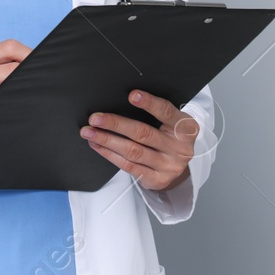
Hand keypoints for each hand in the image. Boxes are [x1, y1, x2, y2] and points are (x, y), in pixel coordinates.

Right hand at [0, 39, 30, 145]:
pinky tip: (13, 104)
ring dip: (23, 90)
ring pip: (11, 86)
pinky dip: (15, 102)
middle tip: (36, 80)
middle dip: (29, 74)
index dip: (28, 53)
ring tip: (23, 93)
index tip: (38, 61)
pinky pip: (5, 102)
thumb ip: (5, 63)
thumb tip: (34, 59)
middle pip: (13, 68)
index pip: (8, 47)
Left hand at [80, 90, 198, 190]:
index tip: (132, 95)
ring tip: (89, 132)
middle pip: (143, 133)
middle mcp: (180, 148)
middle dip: (115, 124)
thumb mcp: (170, 123)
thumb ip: (154, 113)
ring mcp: (169, 165)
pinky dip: (109, 154)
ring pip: (132, 151)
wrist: (177, 167)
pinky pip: (128, 166)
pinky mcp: (157, 179)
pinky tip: (97, 145)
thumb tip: (118, 100)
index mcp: (185, 128)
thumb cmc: (168, 137)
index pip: (166, 112)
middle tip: (95, 118)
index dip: (149, 103)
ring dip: (106, 140)